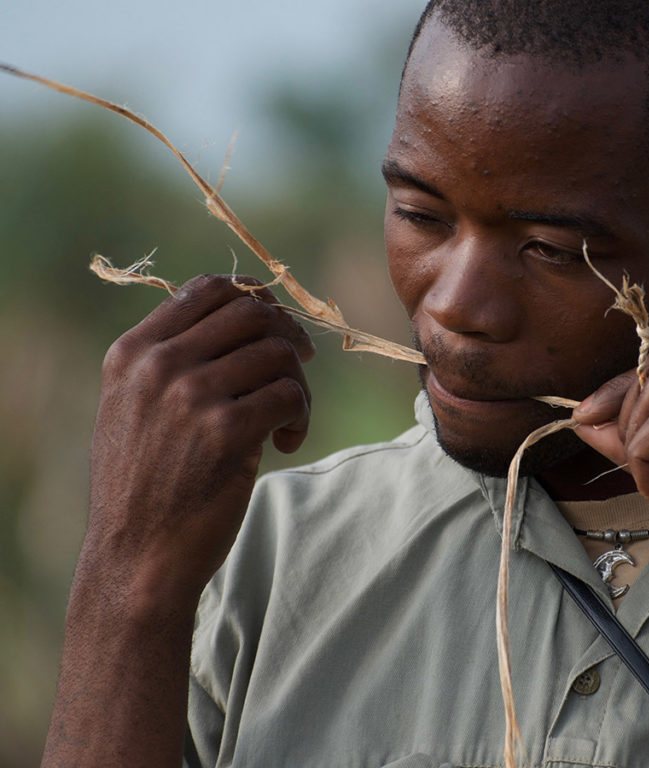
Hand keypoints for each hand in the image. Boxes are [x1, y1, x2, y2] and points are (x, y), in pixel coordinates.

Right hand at [83, 274, 314, 609]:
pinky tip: (286, 443)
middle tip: (302, 365)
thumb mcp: (133, 408)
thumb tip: (246, 317)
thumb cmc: (146, 484)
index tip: (277, 328)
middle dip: (289, 334)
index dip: (258, 300)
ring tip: (288, 419)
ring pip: (279, 353)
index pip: (209, 288)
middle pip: (253, 313)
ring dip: (299, 385)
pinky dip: (301, 416)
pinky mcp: (227, 431)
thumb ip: (171, 361)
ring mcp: (192, 395)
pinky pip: (290, 395)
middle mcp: (158, 364)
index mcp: (133, 351)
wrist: (137, 557)